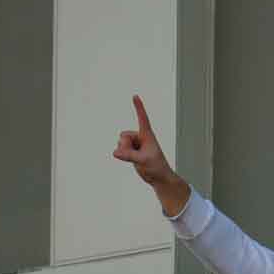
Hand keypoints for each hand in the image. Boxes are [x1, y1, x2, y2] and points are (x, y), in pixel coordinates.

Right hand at [113, 95, 189, 214]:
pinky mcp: (131, 150)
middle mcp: (140, 137)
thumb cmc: (156, 167)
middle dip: (125, 146)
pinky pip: (119, 150)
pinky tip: (134, 160)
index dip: (139, 107)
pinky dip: (123, 155)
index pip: (142, 118)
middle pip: (123, 136)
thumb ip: (128, 156)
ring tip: (138, 158)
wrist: (159, 177)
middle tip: (139, 155)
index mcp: (147, 135)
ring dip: (124, 152)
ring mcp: (135, 143)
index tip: (135, 95)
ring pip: (120, 143)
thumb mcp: (142, 161)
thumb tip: (115, 152)